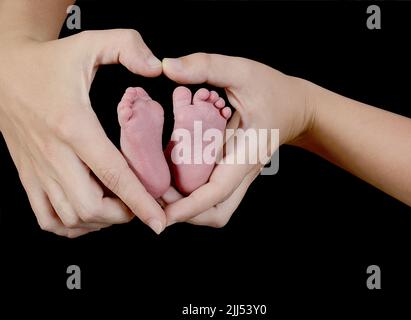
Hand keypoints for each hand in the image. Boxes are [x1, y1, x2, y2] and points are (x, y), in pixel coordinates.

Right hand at [0, 29, 165, 236]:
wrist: (4, 68)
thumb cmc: (50, 60)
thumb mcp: (90, 43)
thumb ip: (127, 46)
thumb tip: (156, 67)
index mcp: (73, 125)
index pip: (113, 174)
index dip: (140, 202)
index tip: (158, 222)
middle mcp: (53, 154)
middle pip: (92, 207)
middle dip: (124, 214)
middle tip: (142, 203)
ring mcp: (38, 169)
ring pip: (71, 217)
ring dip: (101, 221)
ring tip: (120, 207)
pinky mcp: (28, 176)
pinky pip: (47, 218)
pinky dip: (72, 225)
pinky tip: (90, 214)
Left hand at [161, 53, 314, 226]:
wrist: (296, 106)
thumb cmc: (272, 89)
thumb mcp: (241, 70)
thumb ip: (205, 66)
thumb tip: (167, 67)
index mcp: (246, 153)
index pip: (217, 190)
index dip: (188, 206)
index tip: (162, 214)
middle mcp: (243, 171)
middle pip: (216, 213)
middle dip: (186, 213)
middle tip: (157, 195)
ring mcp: (240, 175)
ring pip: (216, 209)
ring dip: (189, 207)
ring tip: (162, 189)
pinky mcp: (235, 172)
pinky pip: (214, 195)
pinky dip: (193, 195)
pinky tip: (175, 176)